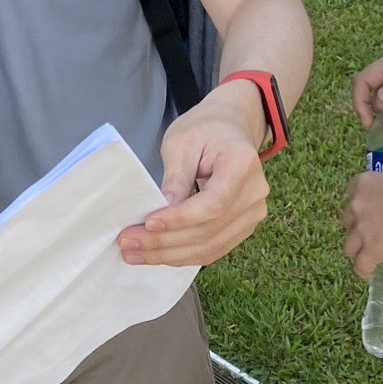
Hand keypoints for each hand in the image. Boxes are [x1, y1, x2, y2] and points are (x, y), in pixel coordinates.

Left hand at [118, 89, 268, 268]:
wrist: (230, 128)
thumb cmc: (204, 129)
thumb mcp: (181, 142)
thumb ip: (175, 178)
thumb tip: (161, 216)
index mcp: (242, 163)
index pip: (213, 204)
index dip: (180, 219)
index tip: (147, 223)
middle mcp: (254, 193)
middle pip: (209, 231)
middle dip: (164, 242)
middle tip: (127, 243)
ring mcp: (253, 213)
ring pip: (209, 247)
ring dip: (169, 255)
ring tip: (134, 254)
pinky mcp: (244, 226)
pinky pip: (213, 249)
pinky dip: (182, 255)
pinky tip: (156, 254)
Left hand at [343, 172, 382, 278]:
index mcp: (366, 183)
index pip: (351, 189)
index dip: (359, 200)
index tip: (368, 205)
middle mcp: (357, 206)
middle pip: (346, 220)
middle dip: (356, 226)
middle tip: (369, 230)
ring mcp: (362, 230)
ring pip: (349, 246)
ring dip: (356, 250)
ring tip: (366, 255)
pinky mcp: (370, 251)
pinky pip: (361, 266)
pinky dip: (364, 270)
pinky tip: (369, 273)